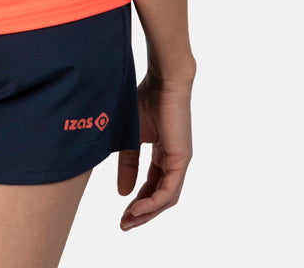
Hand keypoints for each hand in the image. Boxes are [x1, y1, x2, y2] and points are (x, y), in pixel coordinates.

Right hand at [116, 72, 193, 230]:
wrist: (162, 78)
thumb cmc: (145, 98)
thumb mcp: (129, 137)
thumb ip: (127, 164)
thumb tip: (123, 192)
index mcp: (163, 153)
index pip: (152, 185)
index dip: (137, 200)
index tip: (121, 213)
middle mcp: (174, 160)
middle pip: (160, 196)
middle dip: (142, 213)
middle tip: (124, 224)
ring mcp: (180, 160)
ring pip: (166, 198)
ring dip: (147, 212)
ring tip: (129, 220)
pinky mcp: (182, 158)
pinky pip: (170, 189)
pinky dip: (154, 202)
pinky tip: (139, 208)